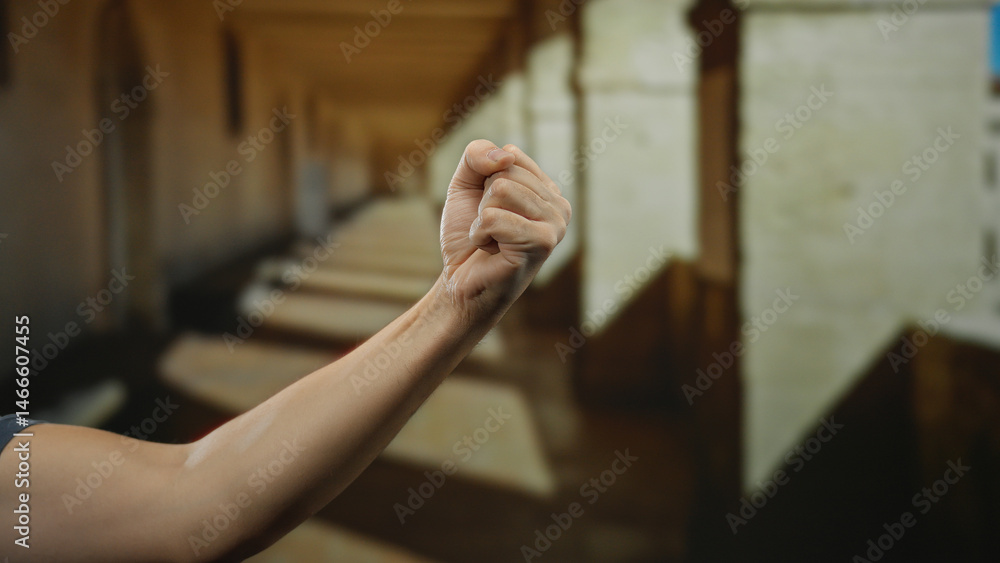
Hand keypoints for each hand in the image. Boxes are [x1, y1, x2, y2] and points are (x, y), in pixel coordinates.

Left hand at [439, 140, 571, 317]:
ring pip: (500, 190)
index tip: (489, 209)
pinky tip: (492, 250)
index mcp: (547, 190)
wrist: (461, 282)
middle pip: (505, 172)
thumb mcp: (465, 184)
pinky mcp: (542, 243)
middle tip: (491, 229)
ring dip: (482, 218)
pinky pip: (494, 217)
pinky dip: (480, 234)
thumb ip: (477, 155)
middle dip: (483, 201)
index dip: (484, 181)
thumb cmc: (466, 235)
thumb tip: (506, 155)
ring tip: (492, 239)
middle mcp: (559, 206)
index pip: (510, 156)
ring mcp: (555, 225)